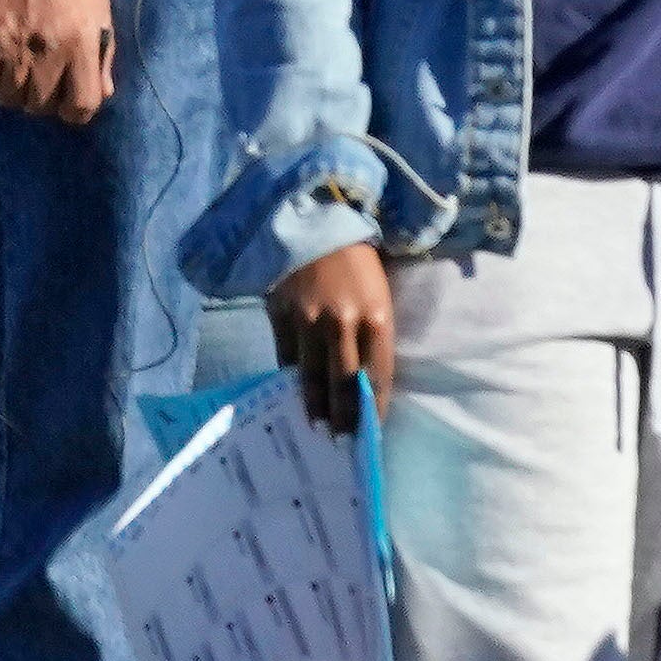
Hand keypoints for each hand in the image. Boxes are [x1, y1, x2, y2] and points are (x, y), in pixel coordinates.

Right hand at [0, 0, 118, 124]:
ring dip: (11, 93)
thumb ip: (102, 54)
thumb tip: (102, 92)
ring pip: (9, 99)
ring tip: (12, 76)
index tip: (67, 103)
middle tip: (37, 82)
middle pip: (40, 106)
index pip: (82, 104)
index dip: (74, 111)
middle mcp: (49, 55)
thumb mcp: (98, 11)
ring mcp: (14, 51)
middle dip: (40, 100)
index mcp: (82, 46)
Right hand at [267, 244, 394, 439]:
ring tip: (317, 425)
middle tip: (341, 440)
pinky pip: (285, 355)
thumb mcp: (379, 294)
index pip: (377, 375)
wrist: (316, 221)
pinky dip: (290, 376)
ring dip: (315, 404)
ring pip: (311, 375)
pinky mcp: (281, 315)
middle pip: (344, 383)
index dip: (374, 407)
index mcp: (377, 318)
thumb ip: (372, 331)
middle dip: (343, 416)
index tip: (371, 430)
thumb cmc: (357, 260)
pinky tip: (293, 390)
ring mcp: (308, 321)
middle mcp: (343, 324)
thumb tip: (363, 375)